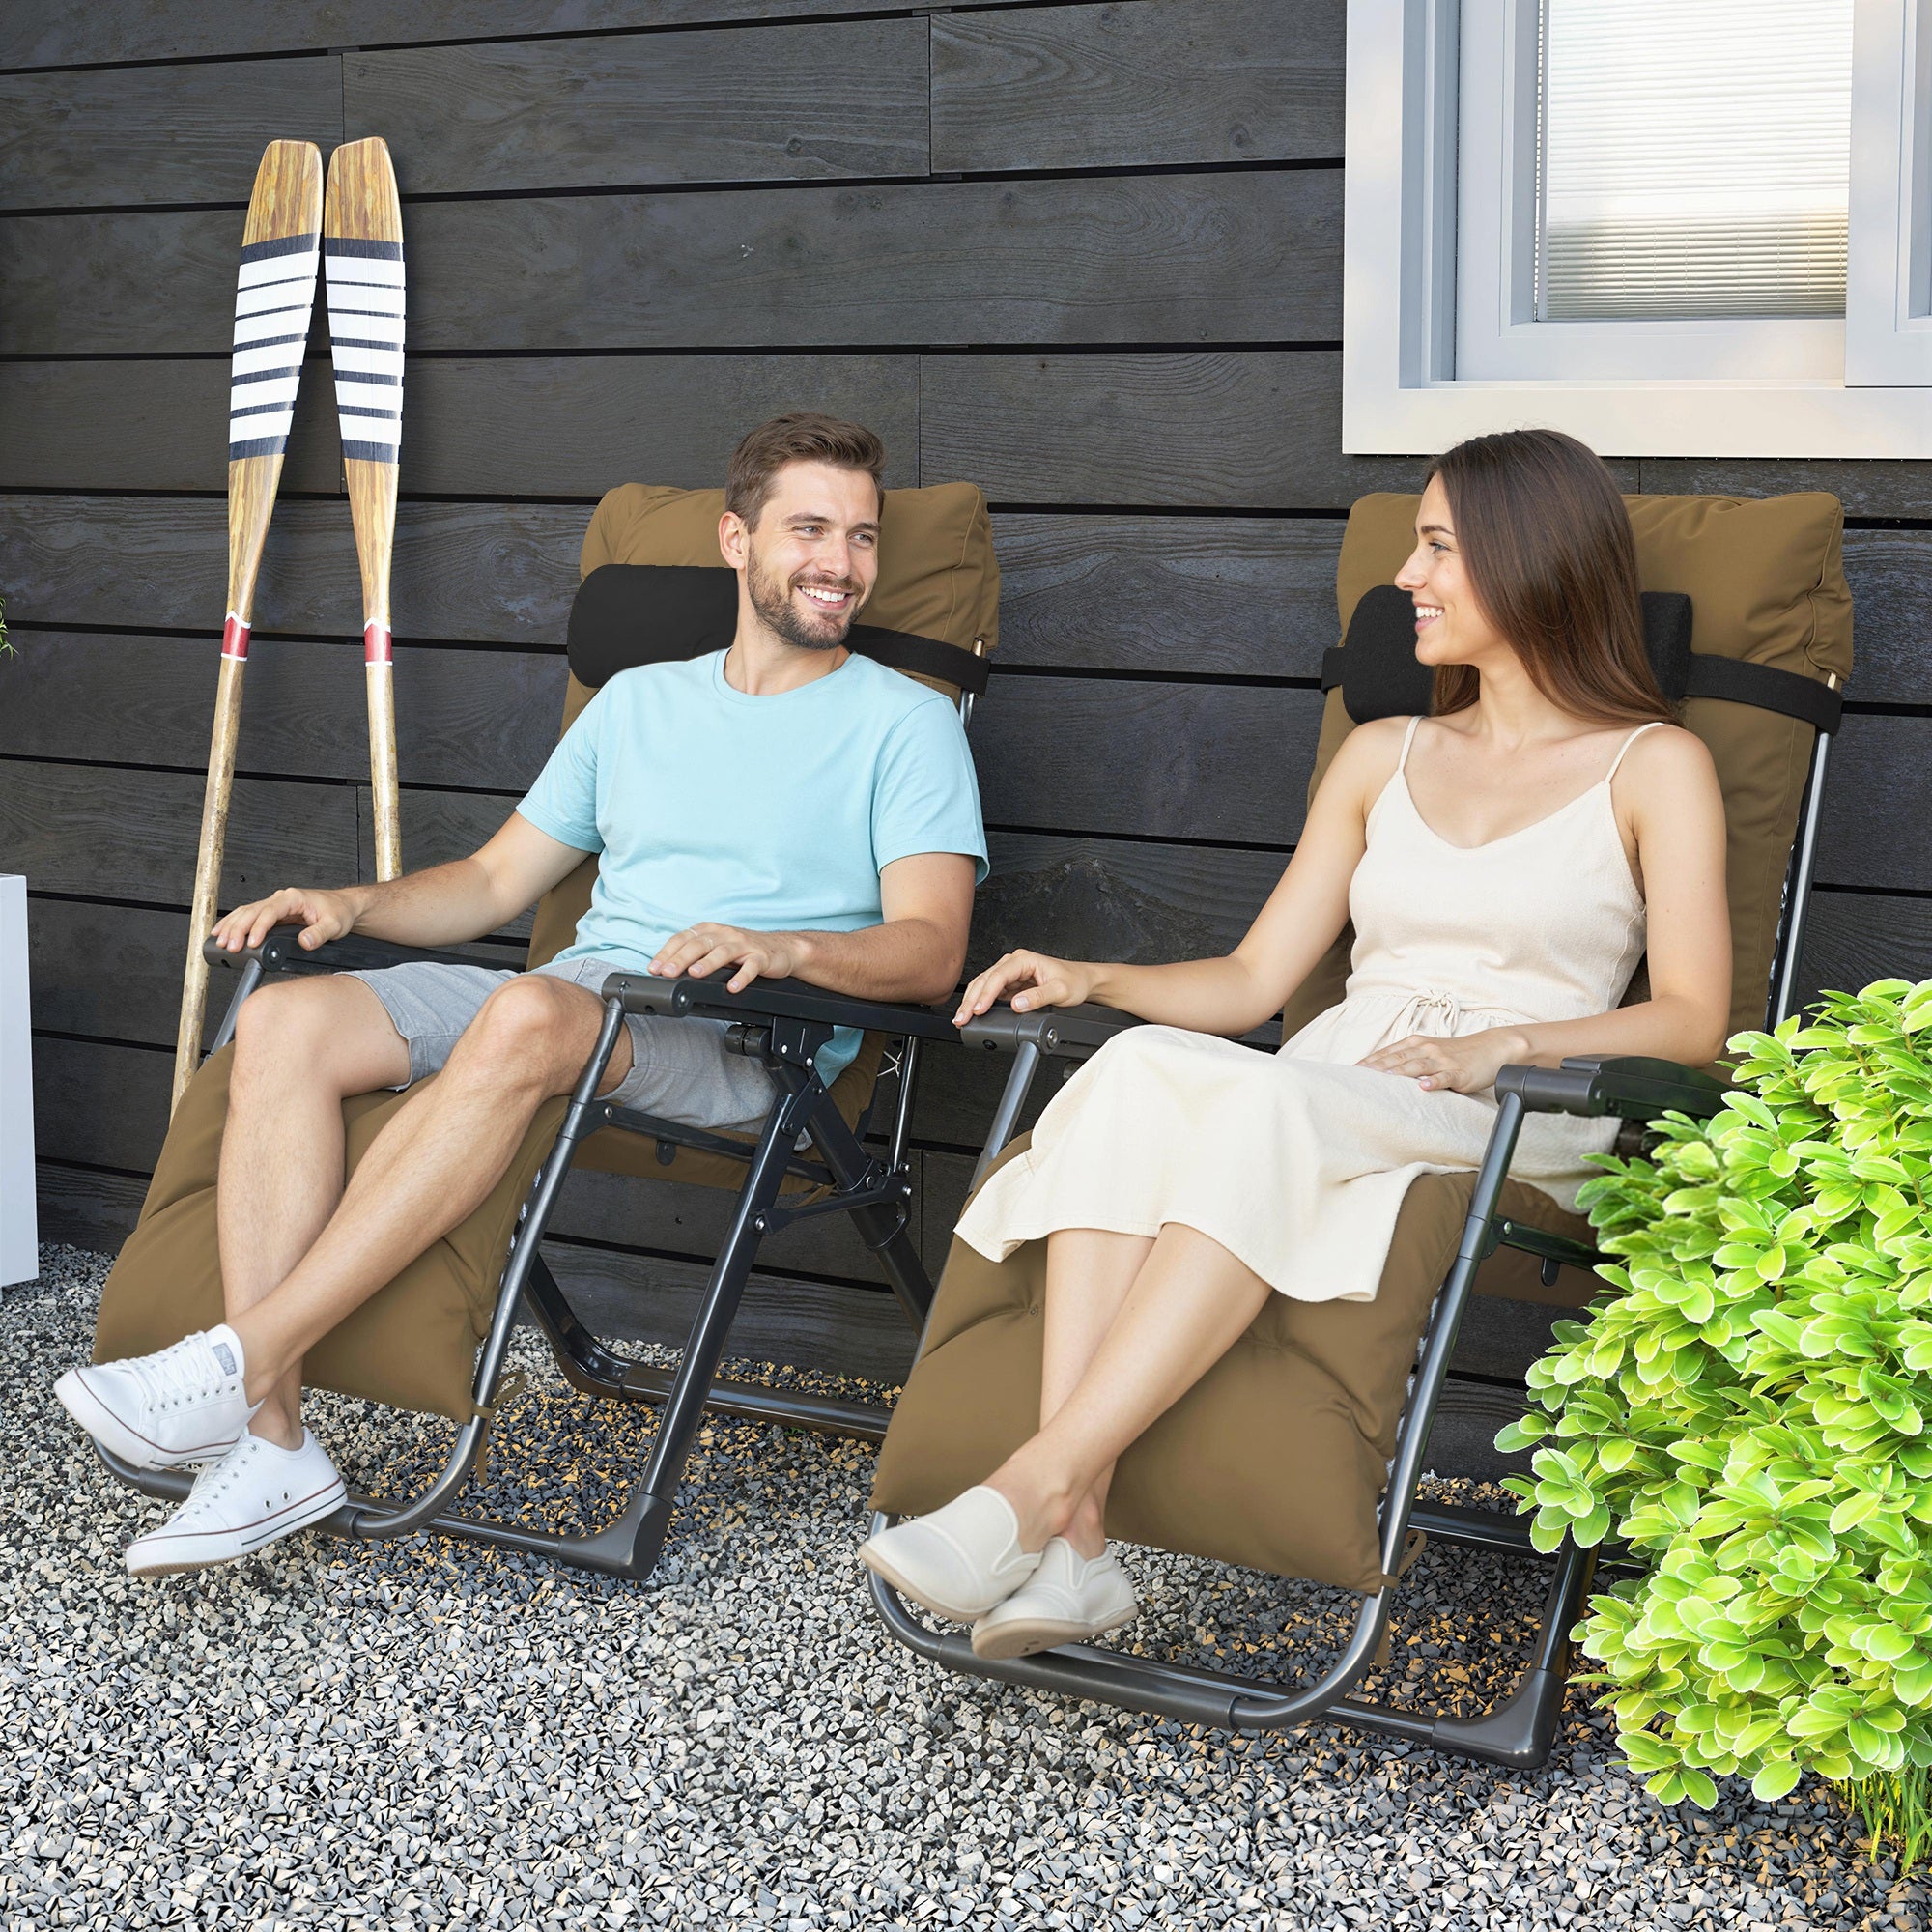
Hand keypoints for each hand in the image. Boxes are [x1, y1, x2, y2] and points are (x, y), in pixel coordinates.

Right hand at [210, 885, 360, 953]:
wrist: (343, 906)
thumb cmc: (339, 912)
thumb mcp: (335, 925)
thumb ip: (320, 934)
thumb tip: (304, 942)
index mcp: (293, 898)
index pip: (269, 912)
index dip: (258, 928)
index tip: (251, 943)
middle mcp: (281, 899)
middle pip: (252, 911)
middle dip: (238, 929)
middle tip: (229, 946)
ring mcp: (275, 905)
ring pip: (246, 913)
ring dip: (231, 926)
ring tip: (220, 941)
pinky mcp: (273, 913)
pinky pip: (248, 916)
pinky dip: (234, 923)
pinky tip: (223, 932)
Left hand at [649, 923, 801, 992]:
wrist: (782, 949)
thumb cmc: (745, 950)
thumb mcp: (717, 947)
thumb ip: (695, 954)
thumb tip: (665, 970)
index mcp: (710, 930)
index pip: (683, 938)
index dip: (667, 953)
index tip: (654, 968)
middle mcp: (725, 934)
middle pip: (699, 944)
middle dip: (681, 958)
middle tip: (667, 972)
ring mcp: (744, 945)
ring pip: (723, 952)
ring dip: (708, 963)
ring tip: (695, 974)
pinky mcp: (761, 957)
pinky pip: (751, 967)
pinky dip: (742, 977)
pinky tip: (733, 987)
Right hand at [954, 950, 1098, 1025]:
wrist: (1083, 982)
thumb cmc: (1074, 981)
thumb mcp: (1060, 991)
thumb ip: (1038, 997)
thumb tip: (1017, 1004)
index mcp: (1023, 959)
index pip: (998, 976)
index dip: (986, 994)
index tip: (978, 1009)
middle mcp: (1015, 963)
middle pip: (985, 980)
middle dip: (972, 1000)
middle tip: (962, 1018)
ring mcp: (1011, 974)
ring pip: (984, 986)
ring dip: (972, 1002)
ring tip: (962, 1018)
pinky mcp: (1012, 985)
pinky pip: (991, 993)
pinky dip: (980, 1003)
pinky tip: (974, 1014)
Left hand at [1355, 1027, 1529, 1093]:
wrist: (1491, 1048)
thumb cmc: (1457, 1053)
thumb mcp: (1429, 1052)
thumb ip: (1409, 1059)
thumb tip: (1384, 1072)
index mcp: (1417, 1043)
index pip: (1388, 1053)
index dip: (1370, 1061)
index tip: (1351, 1071)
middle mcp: (1426, 1049)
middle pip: (1397, 1058)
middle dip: (1376, 1067)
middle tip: (1358, 1077)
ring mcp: (1442, 1060)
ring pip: (1417, 1066)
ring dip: (1399, 1072)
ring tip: (1383, 1079)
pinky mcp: (1459, 1072)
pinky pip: (1444, 1077)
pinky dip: (1433, 1081)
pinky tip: (1423, 1087)